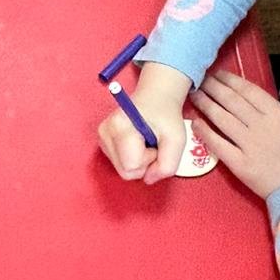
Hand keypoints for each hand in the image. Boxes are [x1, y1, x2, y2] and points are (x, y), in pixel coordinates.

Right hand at [97, 61, 190, 184]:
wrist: (155, 99)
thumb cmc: (166, 117)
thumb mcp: (177, 140)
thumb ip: (167, 166)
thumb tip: (148, 180)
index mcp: (120, 127)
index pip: (131, 167)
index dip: (149, 161)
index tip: (156, 144)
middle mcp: (105, 132)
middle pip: (125, 172)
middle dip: (144, 164)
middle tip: (153, 145)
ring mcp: (101, 137)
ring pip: (122, 170)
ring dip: (139, 161)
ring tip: (146, 142)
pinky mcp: (102, 141)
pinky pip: (119, 163)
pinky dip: (132, 158)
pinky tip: (137, 143)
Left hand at [190, 70, 279, 199]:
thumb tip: (261, 100)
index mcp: (278, 114)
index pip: (249, 91)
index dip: (230, 80)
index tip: (218, 74)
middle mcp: (262, 125)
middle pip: (232, 101)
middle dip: (214, 87)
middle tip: (200, 79)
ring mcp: (250, 145)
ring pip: (222, 119)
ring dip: (206, 105)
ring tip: (195, 95)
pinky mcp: (240, 164)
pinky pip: (218, 144)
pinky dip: (206, 132)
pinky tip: (196, 123)